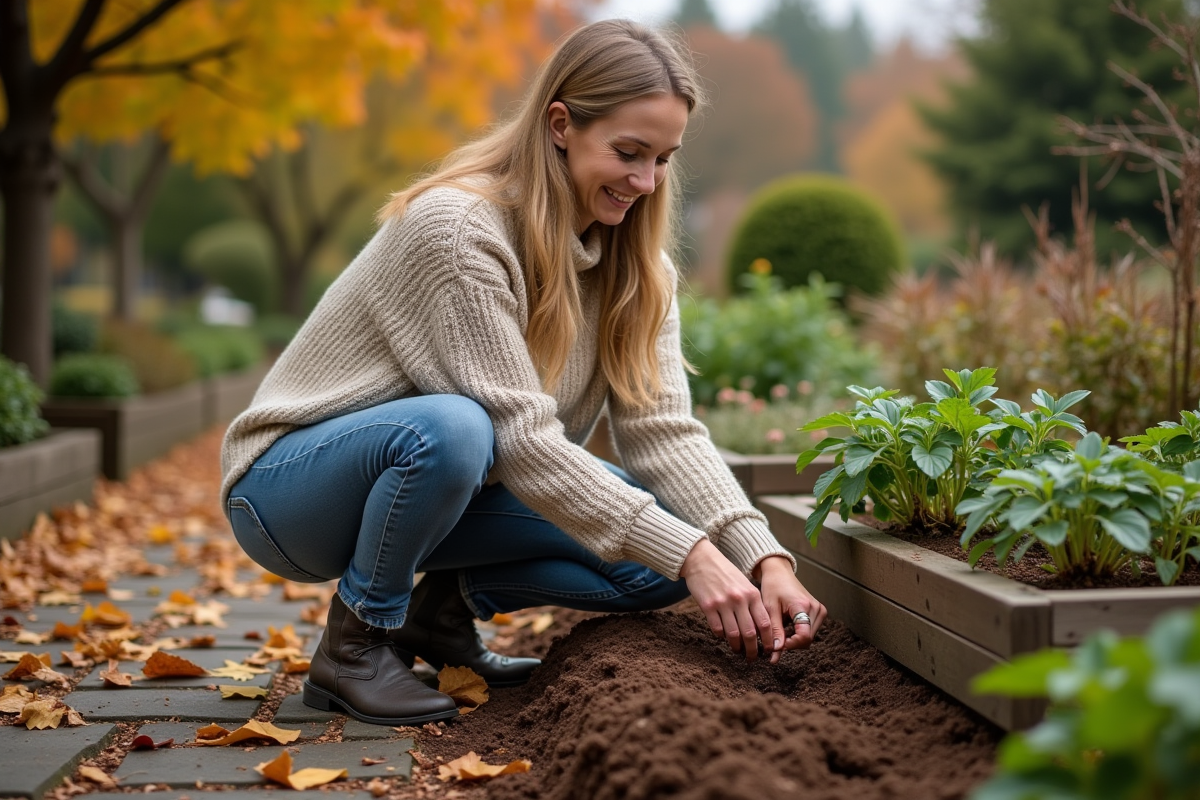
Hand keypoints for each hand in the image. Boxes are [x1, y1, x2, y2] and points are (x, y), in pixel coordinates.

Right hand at [680, 539, 778, 662]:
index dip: (768, 640)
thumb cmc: (725, 573)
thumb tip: (760, 628)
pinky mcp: (707, 606)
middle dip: (752, 650)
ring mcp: (723, 603)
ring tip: (737, 649)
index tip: (768, 650)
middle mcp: (739, 600)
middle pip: (750, 633)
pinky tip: (722, 636)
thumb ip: (753, 603)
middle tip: (751, 657)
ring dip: (736, 646)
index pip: (765, 623)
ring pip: (733, 634)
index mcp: (752, 594)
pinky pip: (717, 629)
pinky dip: (721, 636)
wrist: (701, 559)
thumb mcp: (744, 584)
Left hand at [756, 556, 825, 663]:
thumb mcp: (770, 608)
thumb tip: (776, 650)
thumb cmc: (773, 587)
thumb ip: (775, 630)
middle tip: (774, 643)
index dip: (791, 645)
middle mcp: (816, 608)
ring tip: (780, 632)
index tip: (777, 647)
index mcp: (803, 606)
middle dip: (791, 644)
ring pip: (809, 637)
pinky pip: (810, 630)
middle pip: (807, 639)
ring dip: (794, 639)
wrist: (780, 573)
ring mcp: (820, 610)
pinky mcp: (819, 611)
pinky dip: (798, 633)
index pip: (804, 637)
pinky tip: (786, 629)